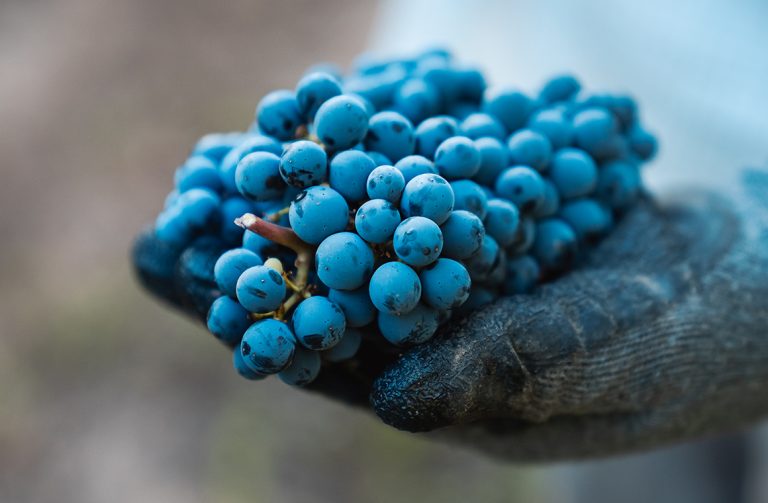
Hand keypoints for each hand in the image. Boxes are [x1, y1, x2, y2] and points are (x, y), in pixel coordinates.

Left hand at [133, 169, 767, 460]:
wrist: (746, 284)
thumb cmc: (686, 346)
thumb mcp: (604, 368)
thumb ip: (506, 377)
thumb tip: (396, 400)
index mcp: (444, 384)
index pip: (322, 354)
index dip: (243, 309)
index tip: (162, 263)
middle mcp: (437, 326)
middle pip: (322, 286)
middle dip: (248, 246)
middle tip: (168, 204)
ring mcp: (458, 266)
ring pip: (362, 226)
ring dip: (297, 188)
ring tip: (225, 150)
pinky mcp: (487, 214)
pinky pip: (414, 179)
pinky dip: (371, 147)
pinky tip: (323, 115)